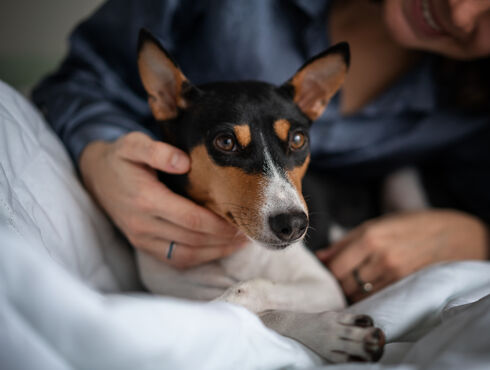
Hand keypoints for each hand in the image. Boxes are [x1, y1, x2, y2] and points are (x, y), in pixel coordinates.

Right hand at [79, 132, 246, 268]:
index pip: (192, 220)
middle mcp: (143, 224)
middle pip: (194, 240)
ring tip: (240, 243)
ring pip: (186, 255)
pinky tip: (218, 249)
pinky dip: (200, 258)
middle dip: (224, 238)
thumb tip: (183, 161)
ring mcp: (142, 239)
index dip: (219, 224)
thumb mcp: (134, 144)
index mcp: (145, 199)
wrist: (96, 177)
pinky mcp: (143, 246)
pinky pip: (175, 259)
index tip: (241, 219)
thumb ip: (157, 151)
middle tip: (249, 230)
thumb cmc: (121, 158)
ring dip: (216, 252)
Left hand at [317, 210, 488, 302]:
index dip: (327, 271)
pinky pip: (376, 299)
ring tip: (354, 283)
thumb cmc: (409, 226)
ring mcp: (394, 274)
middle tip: (338, 279)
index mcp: (369, 237)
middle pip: (344, 282)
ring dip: (351, 292)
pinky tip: (369, 289)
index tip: (326, 270)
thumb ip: (344, 242)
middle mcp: (380, 257)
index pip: (334, 266)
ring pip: (358, 294)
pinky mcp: (405, 286)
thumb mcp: (375, 225)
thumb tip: (319, 257)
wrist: (452, 235)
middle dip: (337, 283)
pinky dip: (367, 297)